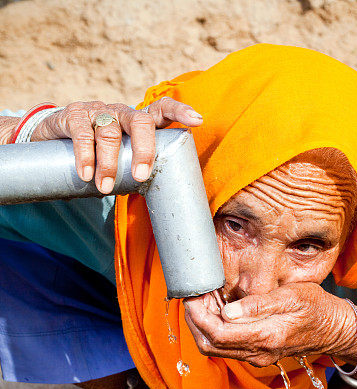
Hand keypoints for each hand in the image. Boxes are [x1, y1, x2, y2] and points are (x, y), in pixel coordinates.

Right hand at [31, 98, 202, 192]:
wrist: (52, 144)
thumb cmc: (97, 159)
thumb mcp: (120, 165)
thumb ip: (135, 175)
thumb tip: (162, 204)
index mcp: (136, 124)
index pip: (161, 110)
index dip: (179, 111)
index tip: (197, 121)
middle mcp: (120, 113)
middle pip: (139, 122)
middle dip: (144, 149)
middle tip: (141, 176)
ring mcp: (97, 111)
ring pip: (109, 131)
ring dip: (108, 163)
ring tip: (104, 187)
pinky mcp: (73, 114)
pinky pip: (82, 132)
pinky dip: (85, 155)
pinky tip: (85, 174)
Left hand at [183, 283, 356, 366]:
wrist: (334, 329)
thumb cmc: (317, 307)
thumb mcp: (292, 296)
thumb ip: (258, 305)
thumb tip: (228, 311)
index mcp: (265, 337)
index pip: (217, 333)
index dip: (198, 315)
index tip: (193, 295)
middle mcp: (257, 353)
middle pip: (209, 345)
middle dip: (194, 320)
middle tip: (193, 295)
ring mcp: (256, 356)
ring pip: (214, 347)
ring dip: (202, 324)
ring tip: (204, 298)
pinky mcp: (256, 353)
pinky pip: (226, 345)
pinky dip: (214, 328)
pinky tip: (218, 308)